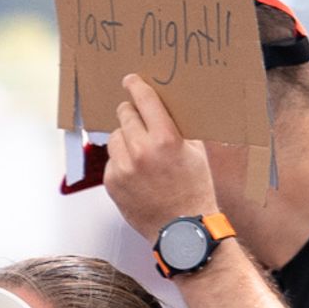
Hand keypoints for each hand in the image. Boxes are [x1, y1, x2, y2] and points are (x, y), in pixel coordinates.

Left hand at [99, 73, 218, 237]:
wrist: (182, 227)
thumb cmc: (194, 188)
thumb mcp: (197, 151)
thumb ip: (180, 128)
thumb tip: (167, 107)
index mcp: (165, 139)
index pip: (144, 101)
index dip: (136, 86)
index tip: (130, 79)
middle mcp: (141, 151)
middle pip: (125, 115)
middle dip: (131, 112)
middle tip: (136, 114)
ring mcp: (123, 168)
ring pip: (115, 136)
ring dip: (125, 136)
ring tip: (141, 149)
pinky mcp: (112, 182)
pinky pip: (112, 160)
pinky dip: (121, 159)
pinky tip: (137, 170)